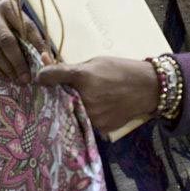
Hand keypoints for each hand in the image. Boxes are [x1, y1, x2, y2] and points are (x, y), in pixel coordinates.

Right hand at [0, 0, 45, 83]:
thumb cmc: (0, 25)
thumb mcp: (12, 22)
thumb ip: (26, 34)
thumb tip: (45, 57)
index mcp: (7, 6)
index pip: (25, 25)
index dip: (36, 42)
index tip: (45, 58)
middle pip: (6, 41)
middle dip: (19, 62)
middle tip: (27, 78)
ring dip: (8, 69)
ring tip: (18, 80)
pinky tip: (4, 77)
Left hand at [35, 57, 158, 135]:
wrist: (148, 88)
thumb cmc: (120, 70)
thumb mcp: (94, 62)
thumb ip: (70, 67)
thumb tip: (44, 61)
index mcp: (82, 77)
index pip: (50, 77)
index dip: (43, 77)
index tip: (41, 78)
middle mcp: (84, 99)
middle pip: (58, 99)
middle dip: (57, 95)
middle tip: (62, 91)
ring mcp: (92, 117)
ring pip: (71, 113)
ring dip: (70, 107)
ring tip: (84, 99)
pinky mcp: (100, 128)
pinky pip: (85, 122)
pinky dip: (85, 116)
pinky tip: (95, 109)